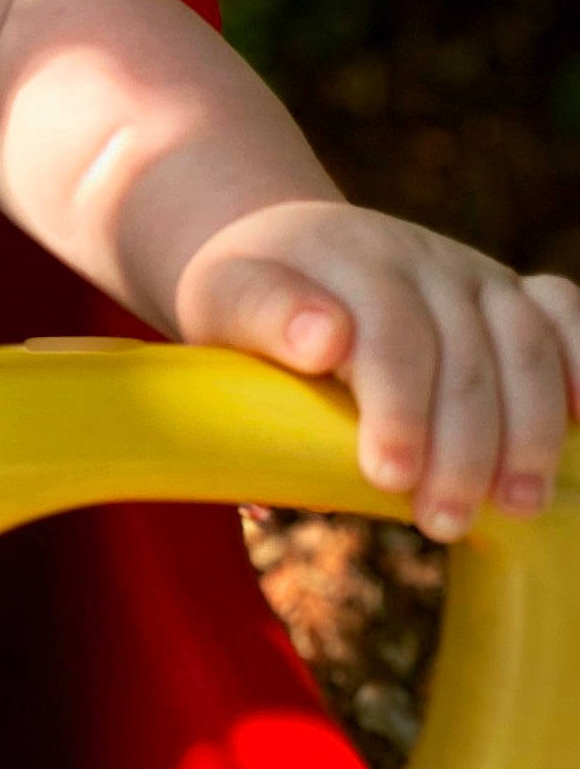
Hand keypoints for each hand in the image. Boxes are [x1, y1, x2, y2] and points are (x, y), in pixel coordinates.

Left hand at [174, 201, 579, 541]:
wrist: (282, 247)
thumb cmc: (246, 295)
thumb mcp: (223, 298)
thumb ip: (262, 316)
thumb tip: (323, 342)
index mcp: (343, 258)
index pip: (387, 335)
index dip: (396, 408)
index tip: (387, 475)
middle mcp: (416, 256)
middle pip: (461, 354)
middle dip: (460, 448)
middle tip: (442, 522)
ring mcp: (468, 271)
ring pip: (522, 345)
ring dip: (527, 432)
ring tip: (515, 507)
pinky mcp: (505, 288)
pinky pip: (562, 313)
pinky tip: (578, 423)